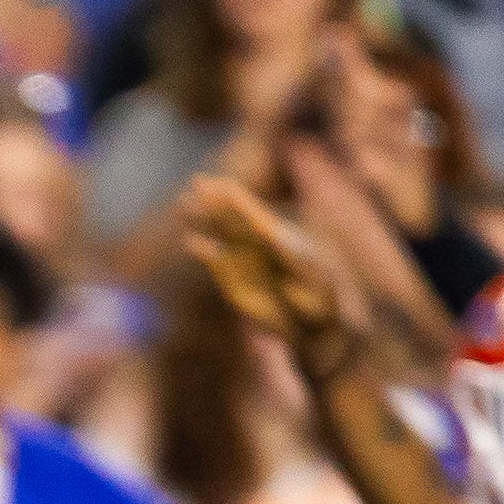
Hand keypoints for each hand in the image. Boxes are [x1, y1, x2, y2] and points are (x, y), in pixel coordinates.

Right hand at [178, 176, 360, 376]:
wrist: (309, 323)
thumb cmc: (320, 300)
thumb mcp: (314, 281)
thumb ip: (295, 265)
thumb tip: (277, 248)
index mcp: (280, 239)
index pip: (254, 215)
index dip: (238, 200)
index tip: (224, 187)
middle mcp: (258, 244)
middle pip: (233, 216)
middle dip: (215, 199)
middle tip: (198, 181)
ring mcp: (243, 259)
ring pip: (219, 232)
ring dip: (202, 217)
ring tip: (184, 201)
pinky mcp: (231, 278)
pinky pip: (214, 258)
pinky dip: (202, 250)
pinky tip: (191, 242)